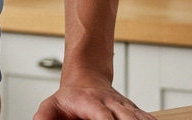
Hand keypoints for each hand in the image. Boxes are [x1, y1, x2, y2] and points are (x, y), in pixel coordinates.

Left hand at [33, 77, 157, 119]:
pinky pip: (147, 118)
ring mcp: (124, 108)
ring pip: (139, 118)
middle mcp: (111, 104)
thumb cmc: (69, 98)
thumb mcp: (51, 105)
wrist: (85, 76)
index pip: (102, 114)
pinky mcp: (134, 112)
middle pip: (126, 117)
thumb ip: (44, 118)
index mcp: (90, 102)